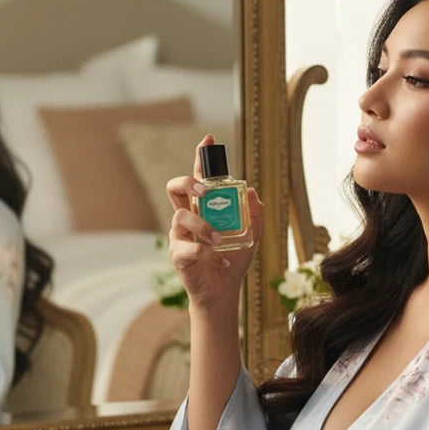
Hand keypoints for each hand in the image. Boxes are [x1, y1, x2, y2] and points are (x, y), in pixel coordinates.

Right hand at [166, 135, 263, 311]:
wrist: (224, 290)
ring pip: (180, 217)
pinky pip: (190, 247)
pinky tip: (222, 260)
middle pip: (175, 187)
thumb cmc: (233, 259)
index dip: (201, 156)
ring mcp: (179, 235)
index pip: (199, 177)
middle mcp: (187, 216)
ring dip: (204, 226)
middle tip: (205, 191)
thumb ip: (253, 214)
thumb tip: (251, 190)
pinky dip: (210, 254)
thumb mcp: (251, 235)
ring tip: (221, 240)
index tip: (209, 139)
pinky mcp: (178, 254)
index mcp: (203, 207)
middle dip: (188, 182)